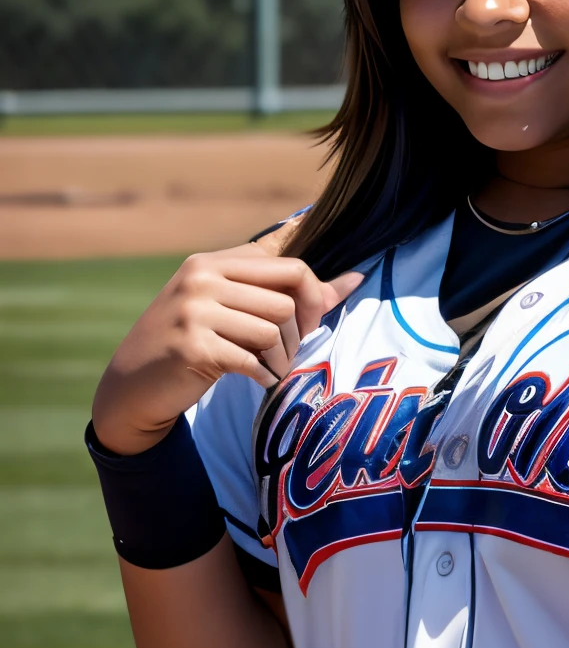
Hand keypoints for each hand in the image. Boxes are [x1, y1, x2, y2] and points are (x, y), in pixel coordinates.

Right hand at [91, 214, 363, 455]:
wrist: (134, 384)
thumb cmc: (195, 344)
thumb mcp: (232, 309)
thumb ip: (286, 293)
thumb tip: (354, 279)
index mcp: (213, 262)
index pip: (289, 264)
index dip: (314, 295)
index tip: (313, 321)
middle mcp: (201, 278)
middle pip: (287, 299)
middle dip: (299, 333)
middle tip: (287, 354)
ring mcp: (194, 311)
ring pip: (274, 330)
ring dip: (282, 359)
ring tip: (269, 368)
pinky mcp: (193, 346)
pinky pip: (254, 360)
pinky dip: (264, 376)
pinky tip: (257, 380)